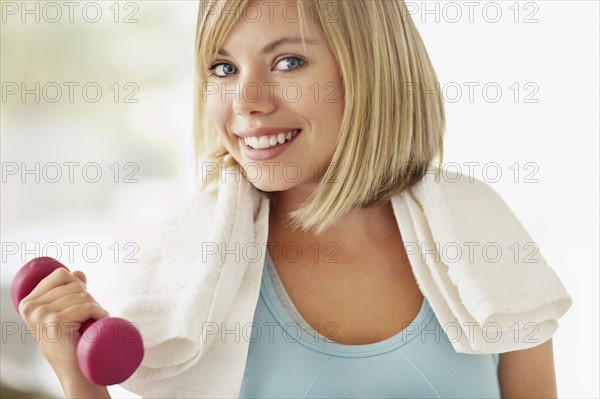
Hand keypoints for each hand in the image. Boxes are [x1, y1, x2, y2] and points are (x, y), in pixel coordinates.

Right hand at [18, 267, 110, 395]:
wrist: (77, 372)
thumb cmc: (73, 342)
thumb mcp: (66, 313)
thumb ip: (69, 291)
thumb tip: (78, 272)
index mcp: (28, 302)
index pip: (61, 274)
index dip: (78, 285)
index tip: (79, 305)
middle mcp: (30, 307)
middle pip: (74, 284)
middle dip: (89, 298)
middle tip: (87, 319)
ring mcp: (41, 314)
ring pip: (83, 295)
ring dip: (95, 308)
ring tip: (90, 324)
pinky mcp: (55, 322)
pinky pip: (88, 306)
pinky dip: (100, 314)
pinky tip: (97, 325)